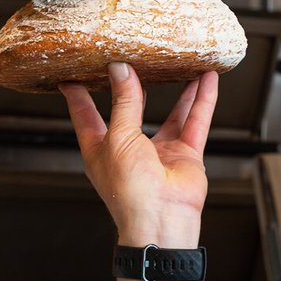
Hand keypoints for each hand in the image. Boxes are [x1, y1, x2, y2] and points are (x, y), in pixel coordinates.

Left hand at [59, 63, 217, 244]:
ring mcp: (158, 152)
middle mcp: (128, 149)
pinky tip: (207, 80)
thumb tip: (121, 71)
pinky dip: (202, 101)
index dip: (79, 96)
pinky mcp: (184, 155)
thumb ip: (123, 103)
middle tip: (134, 58)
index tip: (72, 75)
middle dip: (133, 86)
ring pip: (170, 113)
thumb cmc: (129, 191)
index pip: (86, 115)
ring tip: (181, 62)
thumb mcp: (118, 138)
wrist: (161, 221)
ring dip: (178, 90)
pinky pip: (195, 122)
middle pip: (131, 109)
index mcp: (101, 148)